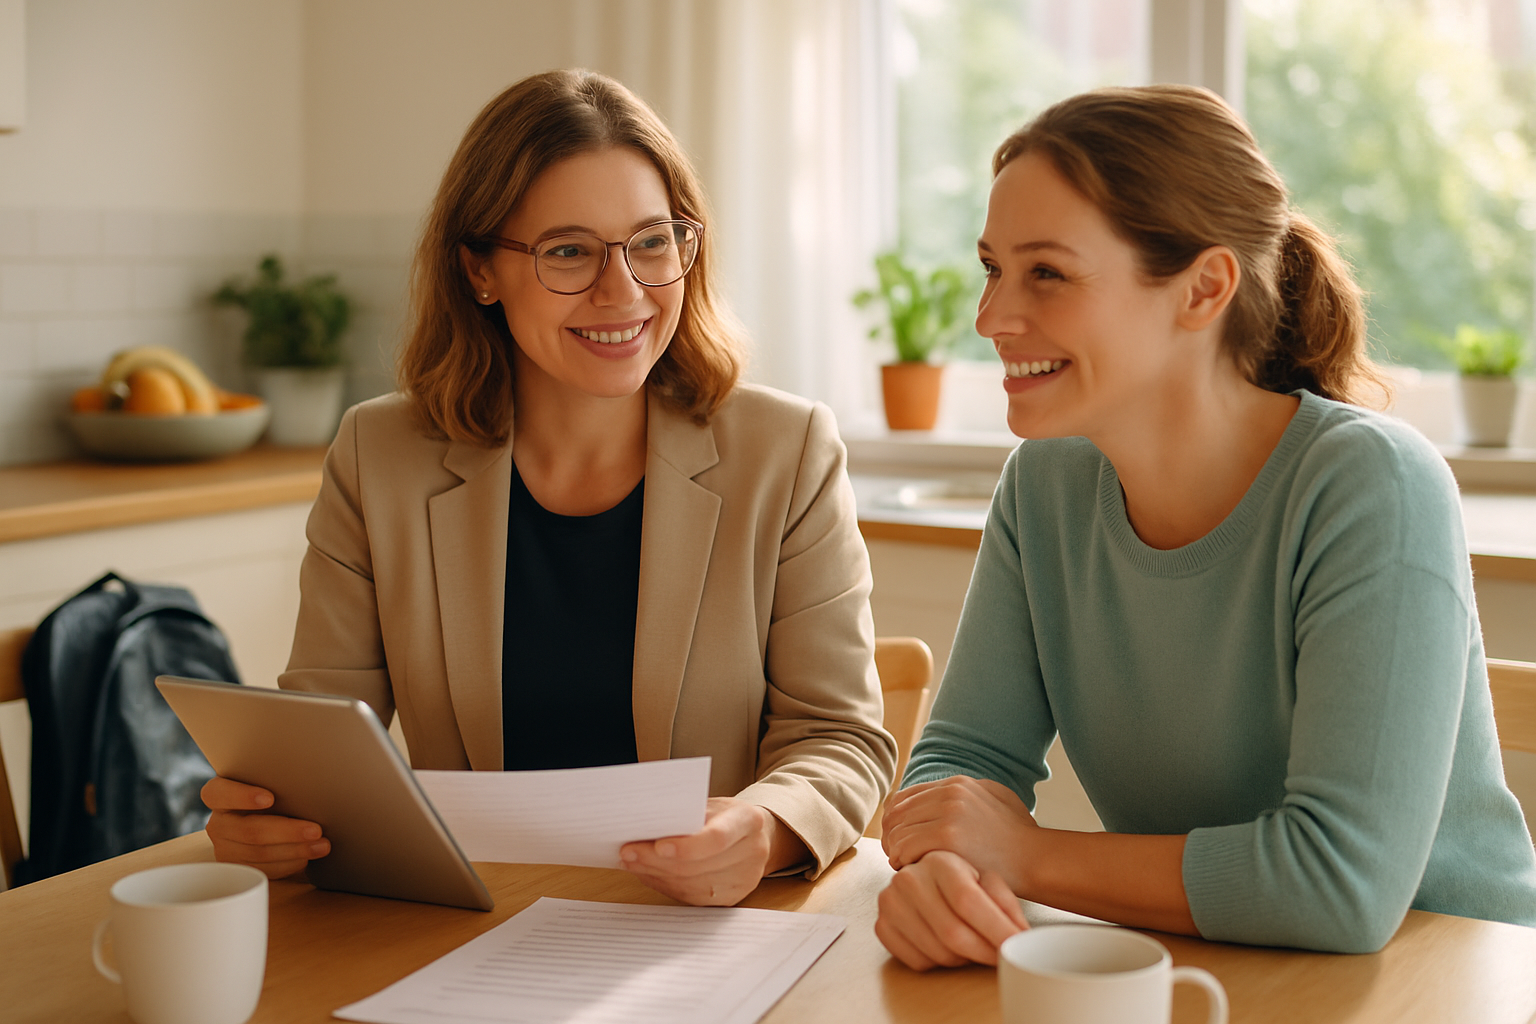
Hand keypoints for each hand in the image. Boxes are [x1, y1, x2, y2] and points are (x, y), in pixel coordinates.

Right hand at [201, 776, 329, 879]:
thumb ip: (277, 783)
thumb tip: (310, 783)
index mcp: (218, 795)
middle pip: (249, 830)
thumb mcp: (271, 785)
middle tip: (316, 830)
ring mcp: (225, 849)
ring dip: (295, 850)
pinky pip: (264, 870)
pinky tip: (307, 858)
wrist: (269, 822)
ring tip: (321, 845)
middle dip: (287, 831)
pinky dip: (289, 864)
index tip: (270, 798)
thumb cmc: (273, 796)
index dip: (242, 796)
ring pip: (259, 854)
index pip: (218, 793)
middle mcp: (218, 823)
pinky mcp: (239, 868)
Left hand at [619, 797, 790, 905]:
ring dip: (656, 874)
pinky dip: (666, 885)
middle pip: (697, 865)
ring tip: (633, 862)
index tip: (658, 846)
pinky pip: (691, 897)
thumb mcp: (711, 805)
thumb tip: (644, 826)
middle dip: (657, 860)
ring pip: (690, 884)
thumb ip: (686, 815)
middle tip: (628, 852)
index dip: (686, 846)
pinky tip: (649, 874)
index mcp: (748, 821)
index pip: (717, 838)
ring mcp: (744, 879)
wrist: (754, 837)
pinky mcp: (732, 898)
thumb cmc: (725, 816)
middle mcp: (752, 851)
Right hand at [876, 850, 1028, 970]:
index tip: (1016, 944)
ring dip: (965, 959)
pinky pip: (918, 961)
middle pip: (952, 932)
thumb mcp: (988, 879)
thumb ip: (1004, 903)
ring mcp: (890, 903)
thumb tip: (1018, 934)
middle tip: (1003, 956)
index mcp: (938, 861)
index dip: (995, 928)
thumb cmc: (963, 880)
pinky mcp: (882, 926)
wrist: (928, 878)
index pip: (967, 901)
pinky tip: (950, 948)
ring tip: (976, 947)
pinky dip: (941, 964)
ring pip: (938, 951)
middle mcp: (908, 879)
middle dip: (984, 952)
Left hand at [881, 775, 1037, 890]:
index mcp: (957, 784)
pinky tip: (915, 872)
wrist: (1037, 859)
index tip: (899, 841)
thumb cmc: (1016, 838)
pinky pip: (904, 848)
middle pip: (895, 814)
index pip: (904, 798)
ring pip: (896, 831)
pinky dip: (902, 862)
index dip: (896, 822)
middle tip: (899, 858)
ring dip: (896, 852)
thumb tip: (932, 797)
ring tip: (908, 867)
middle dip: (892, 838)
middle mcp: (950, 793)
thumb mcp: (992, 799)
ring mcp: (948, 813)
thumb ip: (962, 795)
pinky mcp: (947, 837)